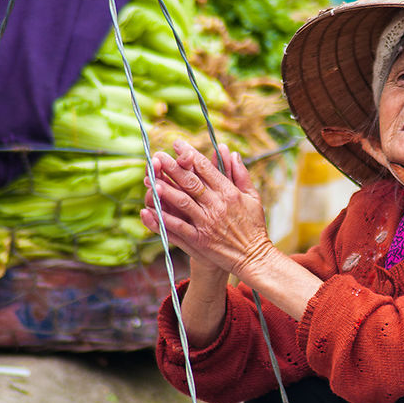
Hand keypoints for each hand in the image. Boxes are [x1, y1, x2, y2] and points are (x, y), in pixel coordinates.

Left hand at [140, 140, 272, 282]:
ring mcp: (207, 223)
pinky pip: (177, 227)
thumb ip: (240, 175)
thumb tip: (231, 153)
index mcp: (229, 193)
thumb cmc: (254, 227)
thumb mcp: (253, 197)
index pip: (206, 169)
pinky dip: (162, 219)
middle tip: (157, 156)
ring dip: (164, 189)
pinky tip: (149, 210)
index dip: (190, 155)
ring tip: (149, 178)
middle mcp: (217, 206)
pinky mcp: (199, 241)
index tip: (177, 145)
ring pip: (182, 202)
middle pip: (190, 182)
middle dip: (172, 167)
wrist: (254, 258)